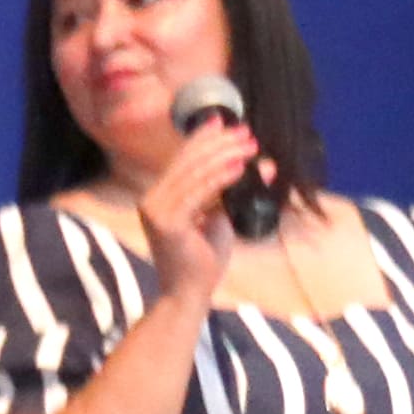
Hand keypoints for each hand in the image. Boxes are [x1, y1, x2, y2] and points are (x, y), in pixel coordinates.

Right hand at [128, 123, 251, 310]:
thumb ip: (230, 191)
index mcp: (159, 196)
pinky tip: (240, 168)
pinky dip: (220, 177)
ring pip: (194, 173)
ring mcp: (155, 210)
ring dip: (225, 156)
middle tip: (247, 134)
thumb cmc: (203, 258)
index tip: (227, 121)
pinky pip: (198, 192)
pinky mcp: (167, 222)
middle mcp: (151, 199)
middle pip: (187, 161)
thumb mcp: (220, 217)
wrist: (189, 292)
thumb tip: (261, 164)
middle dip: (219, 143)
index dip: (203, 137)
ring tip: (249, 147)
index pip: (181, 159)